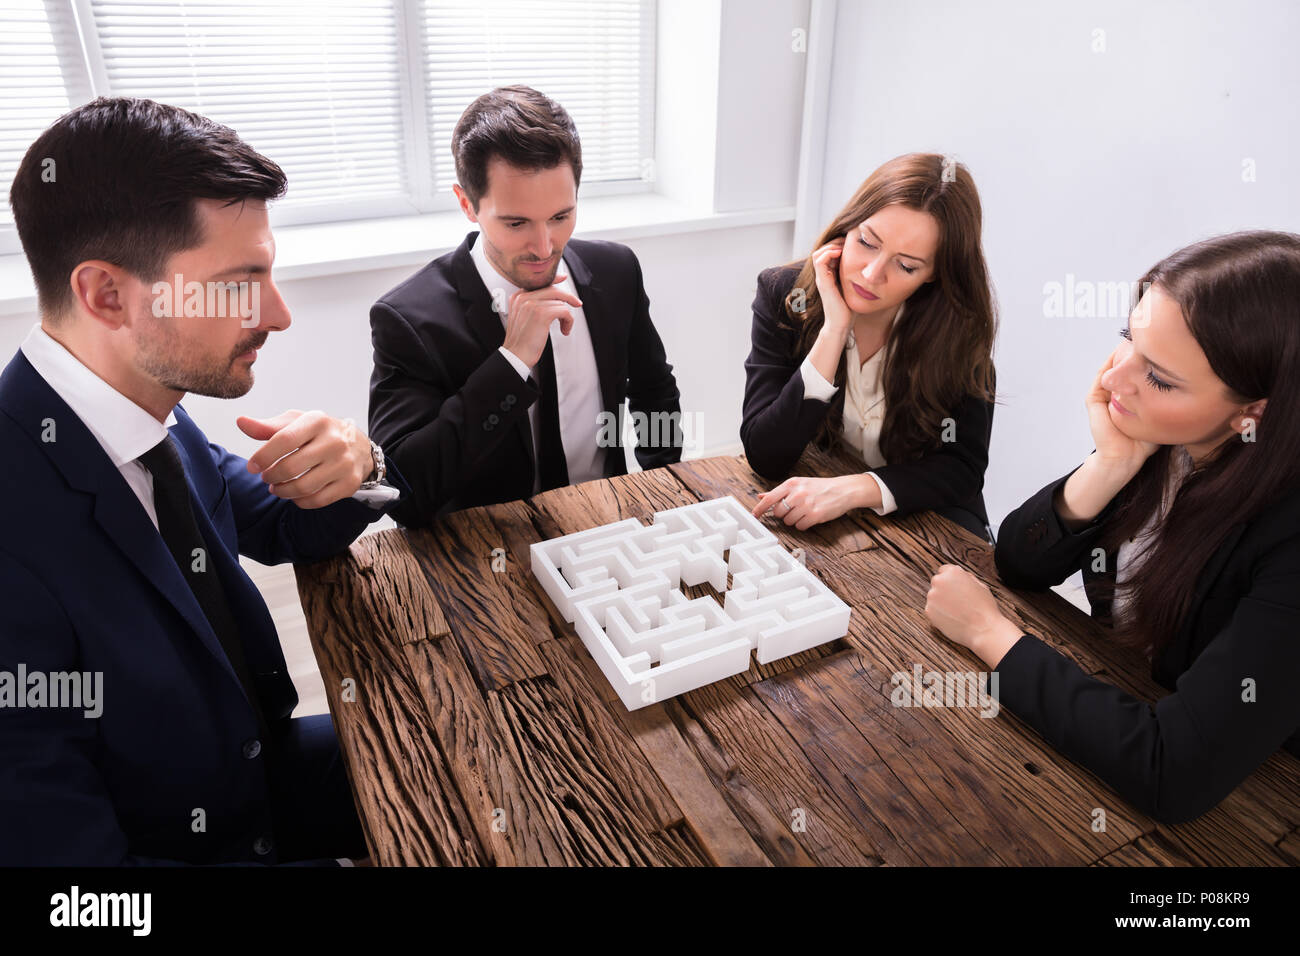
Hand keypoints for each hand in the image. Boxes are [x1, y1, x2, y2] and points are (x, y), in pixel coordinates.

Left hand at [238, 410, 373, 508]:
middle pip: (291, 467)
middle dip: (271, 476)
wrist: (359, 446)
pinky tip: (294, 495)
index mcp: (318, 421)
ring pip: (303, 487)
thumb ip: (268, 426)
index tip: (252, 467)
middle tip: (266, 477)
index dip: (263, 456)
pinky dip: (300, 501)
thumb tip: (241, 422)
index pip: (284, 440)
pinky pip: (317, 500)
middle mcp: (335, 442)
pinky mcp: (350, 484)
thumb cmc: (319, 433)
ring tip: (276, 487)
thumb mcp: (296, 423)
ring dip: (283, 491)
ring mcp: (344, 464)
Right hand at [500, 273, 582, 367]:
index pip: (539, 282)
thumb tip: (553, 297)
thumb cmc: (521, 341)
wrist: (515, 355)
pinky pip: (564, 311)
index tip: (563, 278)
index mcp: (518, 297)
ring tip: (564, 327)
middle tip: (577, 304)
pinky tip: (565, 330)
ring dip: (567, 316)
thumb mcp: (522, 318)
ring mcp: (532, 304)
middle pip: (553, 289)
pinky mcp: (542, 314)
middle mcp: (524, 297)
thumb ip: (533, 305)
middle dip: (568, 297)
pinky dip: (568, 321)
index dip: (554, 279)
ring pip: (560, 301)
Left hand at [752, 474, 874, 529]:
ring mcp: (806, 505)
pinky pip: (800, 527)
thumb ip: (779, 492)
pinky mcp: (815, 515)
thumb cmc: (820, 487)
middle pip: (778, 512)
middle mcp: (798, 494)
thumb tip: (761, 496)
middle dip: (784, 514)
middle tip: (794, 509)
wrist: (843, 490)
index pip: (770, 498)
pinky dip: (804, 525)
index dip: (759, 509)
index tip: (754, 515)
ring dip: (794, 520)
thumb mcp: (799, 484)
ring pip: (788, 521)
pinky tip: (811, 517)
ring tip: (805, 512)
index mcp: (792, 484)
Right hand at [811, 239, 850, 334]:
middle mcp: (823, 276)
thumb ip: (857, 278)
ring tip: (844, 246)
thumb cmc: (849, 309)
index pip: (829, 253)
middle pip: (823, 250)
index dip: (839, 244)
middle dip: (835, 242)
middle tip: (849, 241)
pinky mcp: (823, 282)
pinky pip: (819, 261)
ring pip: (819, 253)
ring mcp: (821, 279)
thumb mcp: (854, 288)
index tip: (852, 243)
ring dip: (831, 246)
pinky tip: (841, 253)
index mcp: (830, 276)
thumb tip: (872, 269)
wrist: (842, 324)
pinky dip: (829, 253)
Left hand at [924, 564, 1022, 666]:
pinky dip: (939, 613)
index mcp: (953, 572)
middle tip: (958, 601)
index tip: (955, 587)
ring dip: (942, 601)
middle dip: (945, 589)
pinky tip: (953, 618)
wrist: (983, 629)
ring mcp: (932, 596)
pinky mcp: (928, 610)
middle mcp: (939, 581)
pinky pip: (932, 609)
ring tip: (958, 611)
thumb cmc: (985, 608)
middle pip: (938, 582)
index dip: (951, 580)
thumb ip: (966, 577)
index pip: (944, 570)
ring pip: (934, 596)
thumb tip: (959, 574)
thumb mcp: (980, 585)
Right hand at [1088, 344, 1158, 471]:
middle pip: (1121, 366)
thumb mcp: (1161, 417)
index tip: (1161, 349)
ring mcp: (1102, 395)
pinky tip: (1124, 355)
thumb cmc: (1144, 443)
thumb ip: (1169, 403)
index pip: (1133, 372)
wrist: (1124, 459)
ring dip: (1122, 355)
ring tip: (1136, 343)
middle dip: (1133, 353)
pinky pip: (1101, 375)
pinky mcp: (1094, 400)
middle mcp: (1113, 394)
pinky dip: (1111, 363)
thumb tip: (1193, 386)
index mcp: (1126, 398)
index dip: (1145, 359)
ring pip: (1111, 367)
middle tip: (1147, 341)